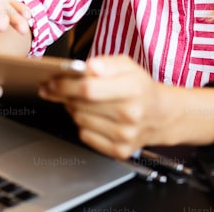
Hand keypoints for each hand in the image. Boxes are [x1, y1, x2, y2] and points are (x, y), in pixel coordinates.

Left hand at [38, 55, 165, 158]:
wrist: (161, 115)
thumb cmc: (140, 87)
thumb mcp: (127, 65)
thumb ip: (106, 63)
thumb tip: (89, 67)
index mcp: (132, 89)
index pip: (88, 88)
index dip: (64, 84)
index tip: (52, 81)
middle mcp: (130, 115)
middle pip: (80, 105)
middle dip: (64, 95)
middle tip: (60, 88)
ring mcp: (125, 135)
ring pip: (80, 121)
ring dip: (73, 109)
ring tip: (81, 101)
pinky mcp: (120, 150)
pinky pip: (86, 137)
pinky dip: (83, 126)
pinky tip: (92, 117)